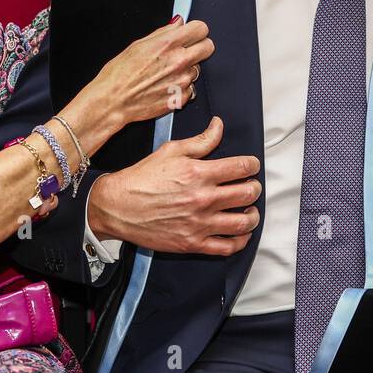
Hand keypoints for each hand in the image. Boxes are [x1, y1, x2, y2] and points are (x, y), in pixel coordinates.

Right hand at [62, 18, 213, 147]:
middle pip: (209, 47)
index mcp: (169, 44)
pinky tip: (165, 85)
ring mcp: (183, 81)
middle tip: (186, 50)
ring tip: (166, 72)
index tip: (191, 34)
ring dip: (188, 69)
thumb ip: (163, 32)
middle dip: (199, 46)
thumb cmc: (119, 74)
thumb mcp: (138, 44)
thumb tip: (178, 23)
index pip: (201, 28)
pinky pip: (191, 88)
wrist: (113, 101)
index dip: (196, 30)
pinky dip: (182, 87)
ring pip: (199, 69)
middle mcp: (179, 61)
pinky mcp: (182, 98)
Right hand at [86, 116, 260, 254]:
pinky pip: (227, 247)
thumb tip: (219, 125)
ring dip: (253, 215)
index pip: (242, 167)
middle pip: (248, 193)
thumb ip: (201, 140)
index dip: (252, 165)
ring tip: (250, 210)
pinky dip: (240, 241)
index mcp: (199, 173)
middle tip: (251, 186)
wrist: (117, 206)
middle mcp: (203, 198)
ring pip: (243, 222)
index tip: (251, 166)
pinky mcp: (192, 243)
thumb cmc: (142, 177)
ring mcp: (199, 223)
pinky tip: (241, 233)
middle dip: (254, 188)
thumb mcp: (171, 151)